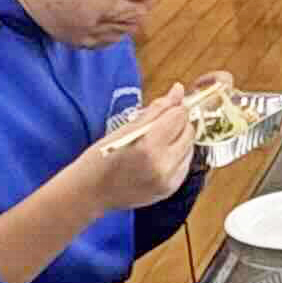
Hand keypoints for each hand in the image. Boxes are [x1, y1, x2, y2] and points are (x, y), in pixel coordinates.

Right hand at [85, 85, 197, 210]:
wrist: (91, 192)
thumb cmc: (101, 157)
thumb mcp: (125, 128)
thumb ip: (156, 110)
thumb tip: (179, 90)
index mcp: (149, 147)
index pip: (178, 117)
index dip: (174, 108)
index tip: (166, 108)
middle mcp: (163, 165)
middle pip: (188, 132)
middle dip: (178, 123)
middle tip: (160, 124)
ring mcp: (169, 180)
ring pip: (190, 148)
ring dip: (179, 140)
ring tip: (158, 141)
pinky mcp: (171, 189)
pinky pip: (184, 165)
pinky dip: (177, 156)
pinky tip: (160, 156)